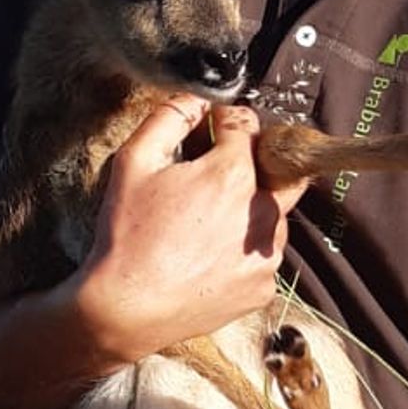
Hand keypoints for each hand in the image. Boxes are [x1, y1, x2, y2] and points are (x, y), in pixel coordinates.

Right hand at [69, 93, 305, 362]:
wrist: (127, 309)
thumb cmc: (127, 235)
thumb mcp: (134, 163)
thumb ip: (168, 118)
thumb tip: (195, 99)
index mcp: (234, 175)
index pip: (247, 125)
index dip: (224, 120)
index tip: (210, 127)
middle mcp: (263, 212)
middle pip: (281, 167)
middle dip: (257, 159)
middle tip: (220, 169)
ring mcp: (267, 254)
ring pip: (273, 214)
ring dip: (250, 206)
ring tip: (206, 221)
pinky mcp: (263, 287)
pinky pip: (262, 254)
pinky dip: (243, 247)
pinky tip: (207, 255)